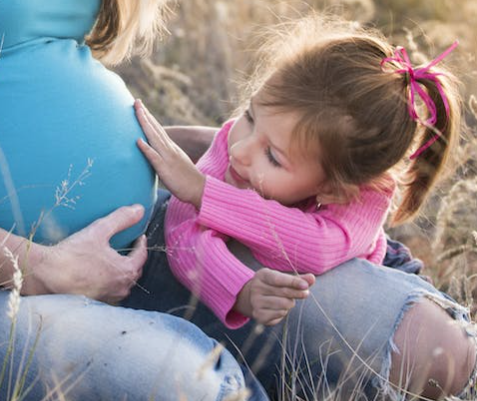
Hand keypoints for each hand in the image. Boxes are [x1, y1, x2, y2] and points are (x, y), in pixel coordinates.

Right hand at [30, 205, 147, 302]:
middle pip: (134, 271)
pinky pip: (110, 292)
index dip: (141, 244)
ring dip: (122, 273)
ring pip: (123, 284)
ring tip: (116, 262)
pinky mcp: (95, 303)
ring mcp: (108, 298)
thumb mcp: (99, 231)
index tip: (139, 237)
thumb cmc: (72, 255)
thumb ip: (121, 219)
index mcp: (126, 271)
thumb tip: (139, 209)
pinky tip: (101, 276)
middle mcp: (121, 288)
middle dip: (134, 259)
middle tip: (130, 248)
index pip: (141, 256)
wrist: (45, 276)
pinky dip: (110, 283)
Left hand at [135, 99, 205, 207]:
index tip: (140, 106)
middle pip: (155, 129)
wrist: (200, 189)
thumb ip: (166, 156)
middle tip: (136, 101)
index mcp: (171, 148)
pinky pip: (154, 157)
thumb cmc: (187, 180)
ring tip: (137, 112)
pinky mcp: (166, 169)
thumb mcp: (175, 163)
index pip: (158, 130)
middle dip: (145, 115)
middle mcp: (170, 149)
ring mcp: (168, 158)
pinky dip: (146, 148)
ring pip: (154, 138)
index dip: (149, 118)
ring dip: (145, 124)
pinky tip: (138, 141)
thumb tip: (156, 153)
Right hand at [234, 268, 315, 325]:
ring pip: (283, 304)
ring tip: (286, 300)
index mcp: (262, 275)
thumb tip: (312, 278)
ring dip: (290, 303)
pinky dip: (284, 312)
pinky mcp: (258, 315)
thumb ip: (298, 279)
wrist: (254, 298)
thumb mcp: (283, 279)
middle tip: (306, 293)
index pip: (279, 279)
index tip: (305, 285)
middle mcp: (256, 288)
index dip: (293, 282)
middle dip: (297, 293)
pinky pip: (280, 314)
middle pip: (283, 292)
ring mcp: (256, 302)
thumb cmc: (273, 286)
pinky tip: (280, 308)